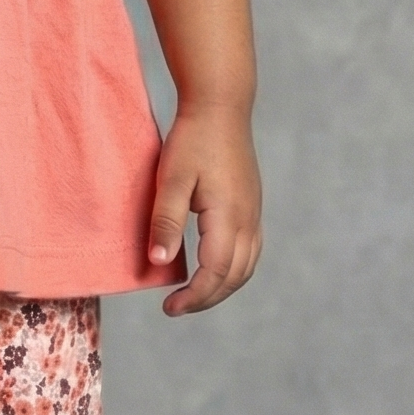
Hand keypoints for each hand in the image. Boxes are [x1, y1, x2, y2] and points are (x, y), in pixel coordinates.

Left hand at [147, 104, 261, 315]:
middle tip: (176, 308)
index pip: (215, 273)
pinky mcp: (253, 205)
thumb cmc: (193, 139)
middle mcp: (248, 219)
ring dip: (222, 287)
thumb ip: (165, 221)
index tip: (169, 308)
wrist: (221, 106)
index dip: (193, 297)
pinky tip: (213, 269)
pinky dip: (233, 270)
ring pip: (246, 267)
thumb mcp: (171, 178)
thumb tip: (158, 262)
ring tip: (193, 294)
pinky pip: (250, 251)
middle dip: (207, 298)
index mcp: (228, 216)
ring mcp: (254, 212)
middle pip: (235, 277)